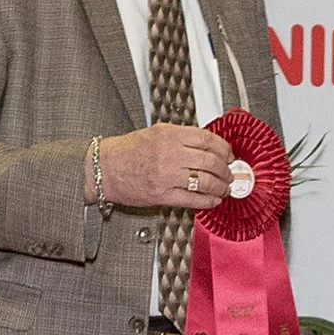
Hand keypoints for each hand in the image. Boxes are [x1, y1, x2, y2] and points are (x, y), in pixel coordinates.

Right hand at [88, 125, 233, 208]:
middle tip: (229, 174)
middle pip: (211, 162)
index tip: (229, 155)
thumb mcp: (156, 133)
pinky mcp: (163, 195)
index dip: (224, 149)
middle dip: (226, 170)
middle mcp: (169, 153)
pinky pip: (194, 199)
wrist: (104, 168)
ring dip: (221, 187)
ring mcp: (167, 175)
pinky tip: (214, 200)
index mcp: (169, 135)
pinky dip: (209, 201)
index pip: (207, 139)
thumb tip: (209, 146)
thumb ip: (182, 138)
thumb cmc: (128, 151)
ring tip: (224, 188)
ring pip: (206, 182)